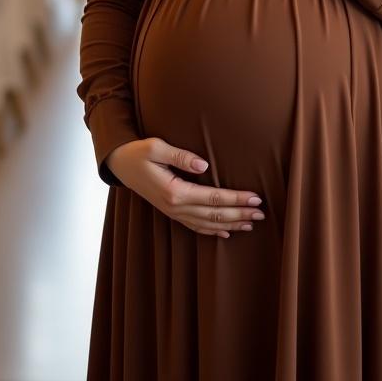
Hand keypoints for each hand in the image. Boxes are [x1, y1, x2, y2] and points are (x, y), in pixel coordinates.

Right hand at [106, 137, 264, 238]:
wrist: (120, 165)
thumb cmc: (139, 152)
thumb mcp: (156, 147)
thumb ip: (181, 156)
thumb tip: (204, 165)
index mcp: (174, 192)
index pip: (213, 198)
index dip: (236, 199)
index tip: (256, 198)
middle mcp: (175, 207)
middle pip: (214, 215)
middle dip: (240, 214)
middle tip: (262, 213)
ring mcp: (173, 212)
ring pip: (207, 224)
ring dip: (231, 224)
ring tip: (251, 224)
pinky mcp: (171, 211)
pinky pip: (195, 226)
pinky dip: (212, 231)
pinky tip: (226, 233)